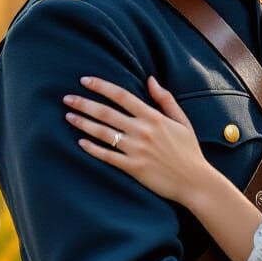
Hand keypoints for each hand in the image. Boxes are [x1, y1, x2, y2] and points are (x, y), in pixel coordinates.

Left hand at [64, 75, 206, 204]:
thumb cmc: (189, 151)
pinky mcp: (133, 168)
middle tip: (66, 98)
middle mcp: (143, 131)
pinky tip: (80, 142)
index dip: (101, 86)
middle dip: (84, 103)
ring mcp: (137, 150)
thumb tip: (150, 79)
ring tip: (68, 116)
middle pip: (107, 113)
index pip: (122, 96)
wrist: (195, 181)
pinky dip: (92, 148)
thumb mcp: (182, 121)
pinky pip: (107, 156)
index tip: (84, 80)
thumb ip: (165, 99)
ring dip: (83, 123)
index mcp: (154, 117)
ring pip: (103, 133)